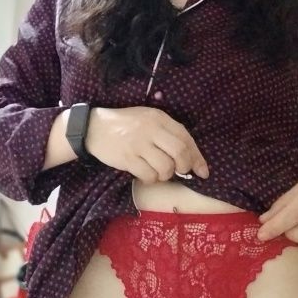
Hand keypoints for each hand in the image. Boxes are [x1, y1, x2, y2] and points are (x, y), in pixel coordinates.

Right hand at [86, 105, 209, 183]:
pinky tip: (145, 174)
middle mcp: (151, 129)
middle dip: (184, 167)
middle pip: (179, 153)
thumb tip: (191, 158)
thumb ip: (168, 133)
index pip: (186, 138)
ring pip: (165, 167)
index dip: (197, 157)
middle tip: (179, 172)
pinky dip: (151, 179)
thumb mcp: (149, 120)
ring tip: (157, 172)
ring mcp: (138, 144)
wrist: (95, 127)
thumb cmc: (127, 125)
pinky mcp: (127, 158)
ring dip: (165, 175)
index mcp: (159, 118)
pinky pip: (148, 175)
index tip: (203, 171)